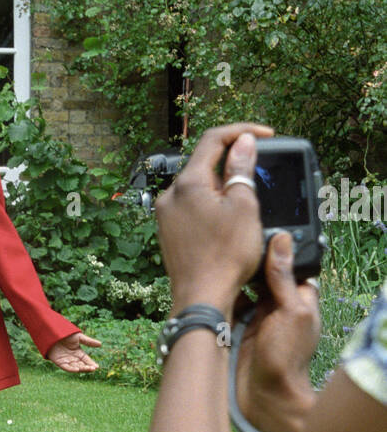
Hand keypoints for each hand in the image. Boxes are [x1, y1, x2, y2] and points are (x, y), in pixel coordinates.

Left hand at [45, 330, 101, 372]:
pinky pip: (66, 367)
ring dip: (82, 368)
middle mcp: (73, 358)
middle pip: (81, 365)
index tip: (96, 367)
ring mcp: (66, 360)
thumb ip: (88, 341)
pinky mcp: (59, 362)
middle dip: (87, 367)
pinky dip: (71, 369)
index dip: (91, 363)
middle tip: (93, 368)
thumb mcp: (78, 337)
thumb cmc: (65, 334)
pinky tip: (77, 369)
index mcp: (78, 353)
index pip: (86, 360)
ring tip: (88, 369)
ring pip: (75, 367)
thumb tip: (100, 344)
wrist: (52, 332)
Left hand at [155, 122, 274, 315]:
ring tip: (247, 199)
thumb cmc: (225, 258)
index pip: (213, 139)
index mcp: (187, 183)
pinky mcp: (169, 232)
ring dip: (222, 185)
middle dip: (232, 162)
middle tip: (260, 168)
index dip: (241, 132)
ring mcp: (166, 215)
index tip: (265, 135)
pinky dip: (211, 204)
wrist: (202, 299)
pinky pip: (191, 207)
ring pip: (198, 186)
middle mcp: (170, 195)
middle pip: (203, 163)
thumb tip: (243, 143)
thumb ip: (242, 170)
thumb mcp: (244, 207)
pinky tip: (228, 219)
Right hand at [234, 232, 319, 431]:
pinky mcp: (237, 325)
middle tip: (228, 246)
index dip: (273, 249)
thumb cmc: (287, 357)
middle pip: (262, 273)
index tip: (254, 233)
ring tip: (215, 260)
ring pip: (243, 286)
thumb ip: (284, 278)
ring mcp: (257, 315)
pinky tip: (209, 282)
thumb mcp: (291, 312)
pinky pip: (229, 303)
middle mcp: (278, 303)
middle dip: (248, 263)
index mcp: (299, 297)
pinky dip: (221, 295)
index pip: (287, 263)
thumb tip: (283, 240)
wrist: (265, 397)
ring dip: (232, 278)